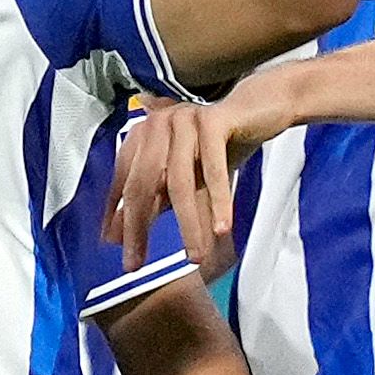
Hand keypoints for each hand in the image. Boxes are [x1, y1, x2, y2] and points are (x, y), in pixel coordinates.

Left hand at [105, 78, 296, 270]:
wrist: (258, 109)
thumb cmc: (218, 145)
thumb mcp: (184, 176)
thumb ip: (154, 201)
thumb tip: (120, 236)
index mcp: (144, 136)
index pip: (123, 182)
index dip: (117, 217)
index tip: (118, 251)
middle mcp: (157, 124)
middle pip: (142, 184)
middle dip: (138, 228)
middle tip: (137, 265)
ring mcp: (183, 120)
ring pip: (179, 182)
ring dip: (187, 225)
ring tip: (195, 257)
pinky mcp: (212, 120)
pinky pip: (213, 169)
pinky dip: (219, 202)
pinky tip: (222, 229)